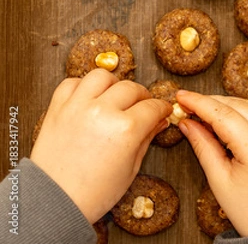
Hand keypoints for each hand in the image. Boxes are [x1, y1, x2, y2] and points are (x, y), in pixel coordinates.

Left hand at [30, 68, 170, 223]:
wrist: (54, 201)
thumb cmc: (92, 193)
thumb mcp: (131, 168)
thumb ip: (147, 138)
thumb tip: (159, 121)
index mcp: (126, 129)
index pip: (153, 107)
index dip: (163, 108)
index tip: (163, 110)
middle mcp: (102, 112)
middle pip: (131, 88)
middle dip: (142, 97)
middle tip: (143, 106)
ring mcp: (78, 107)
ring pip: (102, 76)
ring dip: (114, 84)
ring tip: (115, 97)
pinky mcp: (58, 108)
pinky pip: (72, 83)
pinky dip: (84, 86)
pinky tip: (91, 98)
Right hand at [177, 91, 247, 236]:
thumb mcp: (219, 180)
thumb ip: (203, 145)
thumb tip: (187, 121)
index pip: (223, 114)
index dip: (198, 102)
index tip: (180, 95)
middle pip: (237, 105)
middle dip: (210, 101)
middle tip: (187, 105)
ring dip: (226, 104)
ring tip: (202, 111)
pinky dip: (242, 111)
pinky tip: (225, 117)